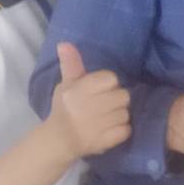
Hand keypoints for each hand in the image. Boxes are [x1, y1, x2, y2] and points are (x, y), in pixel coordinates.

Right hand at [48, 43, 131, 159]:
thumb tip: (65, 43)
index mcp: (79, 90)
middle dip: (115, 100)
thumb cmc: (64, 108)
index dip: (108, 85)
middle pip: (123, 95)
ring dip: (118, 116)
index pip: (112, 79)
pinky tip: (107, 131)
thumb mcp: (67, 84)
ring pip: (126, 113)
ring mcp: (97, 126)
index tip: (98, 92)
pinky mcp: (104, 141)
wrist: (57, 140)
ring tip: (104, 119)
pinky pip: (126, 130)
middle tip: (102, 106)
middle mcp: (88, 107)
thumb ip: (71, 64)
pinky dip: (120, 131)